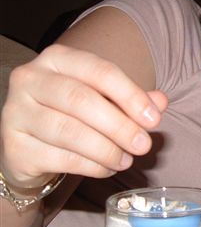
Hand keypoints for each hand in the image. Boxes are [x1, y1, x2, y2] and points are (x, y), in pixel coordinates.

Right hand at [0, 44, 167, 188]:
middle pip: (82, 100)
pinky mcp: (13, 147)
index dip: (131, 95)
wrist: (32, 145)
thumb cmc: (74, 114)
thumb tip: (160, 102)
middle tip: (144, 145)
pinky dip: (91, 165)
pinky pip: (59, 157)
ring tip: (127, 160)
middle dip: (120, 126)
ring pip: (70, 131)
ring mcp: (16, 112)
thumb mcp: (106, 99)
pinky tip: (107, 168)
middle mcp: (30, 79)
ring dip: (107, 149)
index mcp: (58, 58)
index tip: (154, 119)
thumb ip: (133, 98)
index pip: (100, 71)